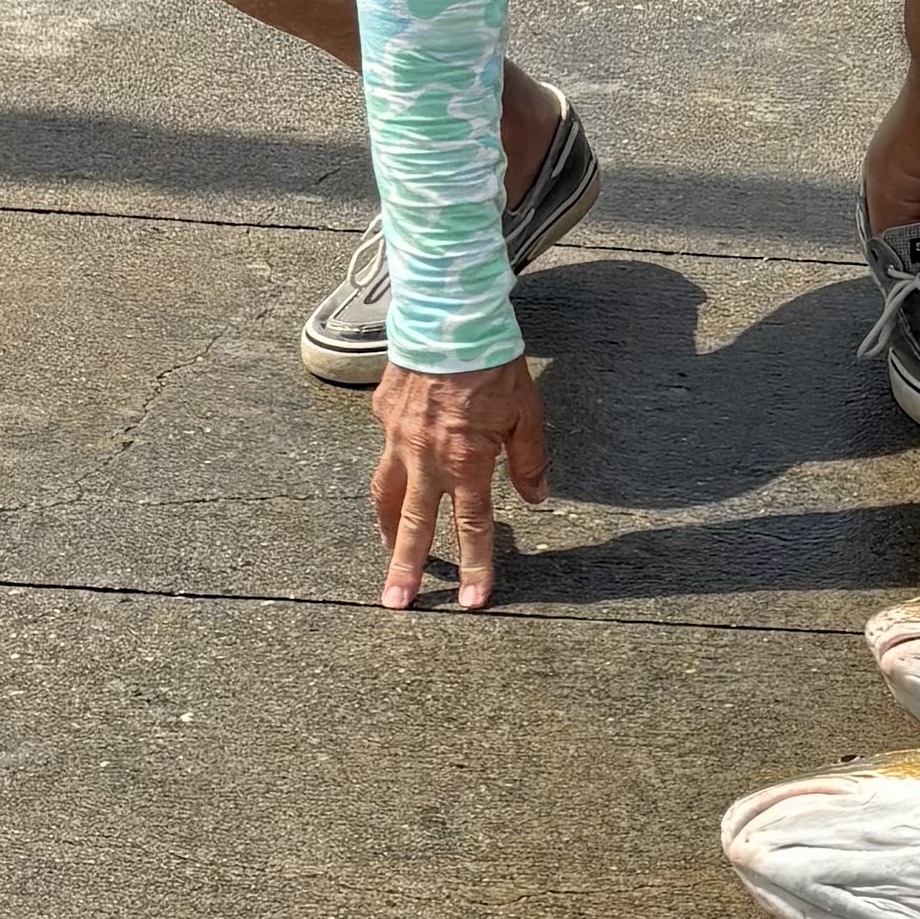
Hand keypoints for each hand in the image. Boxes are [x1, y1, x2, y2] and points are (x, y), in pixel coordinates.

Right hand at [371, 356, 548, 611]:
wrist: (450, 316)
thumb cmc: (493, 363)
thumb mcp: (525, 413)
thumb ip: (528, 460)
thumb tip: (536, 498)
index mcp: (466, 462)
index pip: (472, 528)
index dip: (475, 566)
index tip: (471, 600)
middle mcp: (427, 458)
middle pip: (414, 525)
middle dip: (406, 568)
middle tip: (396, 602)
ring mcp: (398, 437)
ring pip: (385, 494)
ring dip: (386, 526)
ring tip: (387, 549)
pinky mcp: (383, 414)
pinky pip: (385, 450)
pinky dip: (390, 468)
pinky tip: (398, 472)